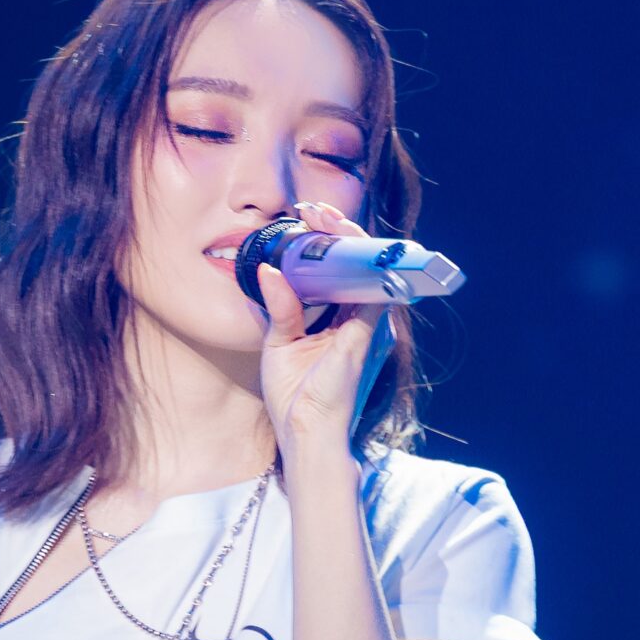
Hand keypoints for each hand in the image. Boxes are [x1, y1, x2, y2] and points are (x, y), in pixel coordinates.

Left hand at [256, 200, 396, 459]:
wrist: (304, 430)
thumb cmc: (294, 395)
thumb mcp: (280, 342)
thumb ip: (281, 306)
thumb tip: (269, 270)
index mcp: (338, 320)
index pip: (339, 271)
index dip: (325, 244)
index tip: (304, 220)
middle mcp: (357, 318)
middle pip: (356, 264)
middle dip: (336, 231)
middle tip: (311, 210)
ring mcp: (366, 324)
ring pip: (366, 267)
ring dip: (347, 238)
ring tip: (322, 216)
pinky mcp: (366, 332)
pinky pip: (371, 287)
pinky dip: (360, 261)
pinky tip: (342, 240)